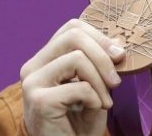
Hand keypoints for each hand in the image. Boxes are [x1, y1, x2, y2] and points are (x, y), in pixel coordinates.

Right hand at [20, 19, 125, 134]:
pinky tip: (93, 110)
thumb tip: (116, 42)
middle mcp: (33, 67)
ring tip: (105, 101)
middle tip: (116, 80)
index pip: (72, 28)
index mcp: (44, 59)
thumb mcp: (94, 85)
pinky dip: (95, 98)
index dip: (99, 36)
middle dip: (103, 55)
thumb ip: (99, 62)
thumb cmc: (80, 122)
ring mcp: (32, 83)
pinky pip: (80, 86)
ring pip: (77, 58)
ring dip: (100, 81)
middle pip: (73, 36)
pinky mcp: (39, 101)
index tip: (119, 55)